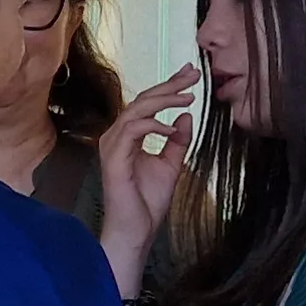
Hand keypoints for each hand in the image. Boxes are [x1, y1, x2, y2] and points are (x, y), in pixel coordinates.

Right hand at [98, 65, 201, 282]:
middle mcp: (116, 137)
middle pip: (142, 100)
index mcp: (128, 137)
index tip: (190, 75)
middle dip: (169, 85)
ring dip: (163, 100)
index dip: (168, 87)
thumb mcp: (171, 165)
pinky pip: (133, 130)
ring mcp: (112, 146)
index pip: (147, 104)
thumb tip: (185, 117)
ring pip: (136, 110)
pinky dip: (154, 125)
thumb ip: (177, 141)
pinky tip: (172, 127)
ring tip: (188, 97)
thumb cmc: (147, 203)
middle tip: (192, 74)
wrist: (136, 230)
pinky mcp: (114, 157)